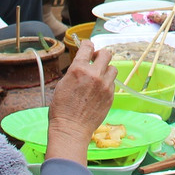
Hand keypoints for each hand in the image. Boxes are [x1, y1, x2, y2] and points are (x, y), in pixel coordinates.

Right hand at [45, 42, 116, 162]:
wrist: (71, 129)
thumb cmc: (61, 109)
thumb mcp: (62, 84)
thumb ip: (75, 72)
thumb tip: (81, 65)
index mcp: (79, 69)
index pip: (88, 47)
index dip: (87, 45)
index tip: (88, 47)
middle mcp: (94, 74)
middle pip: (106, 53)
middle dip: (101, 55)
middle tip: (96, 60)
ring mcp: (105, 85)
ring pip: (112, 68)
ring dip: (106, 70)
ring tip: (99, 77)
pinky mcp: (110, 96)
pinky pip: (112, 83)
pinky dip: (107, 84)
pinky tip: (99, 91)